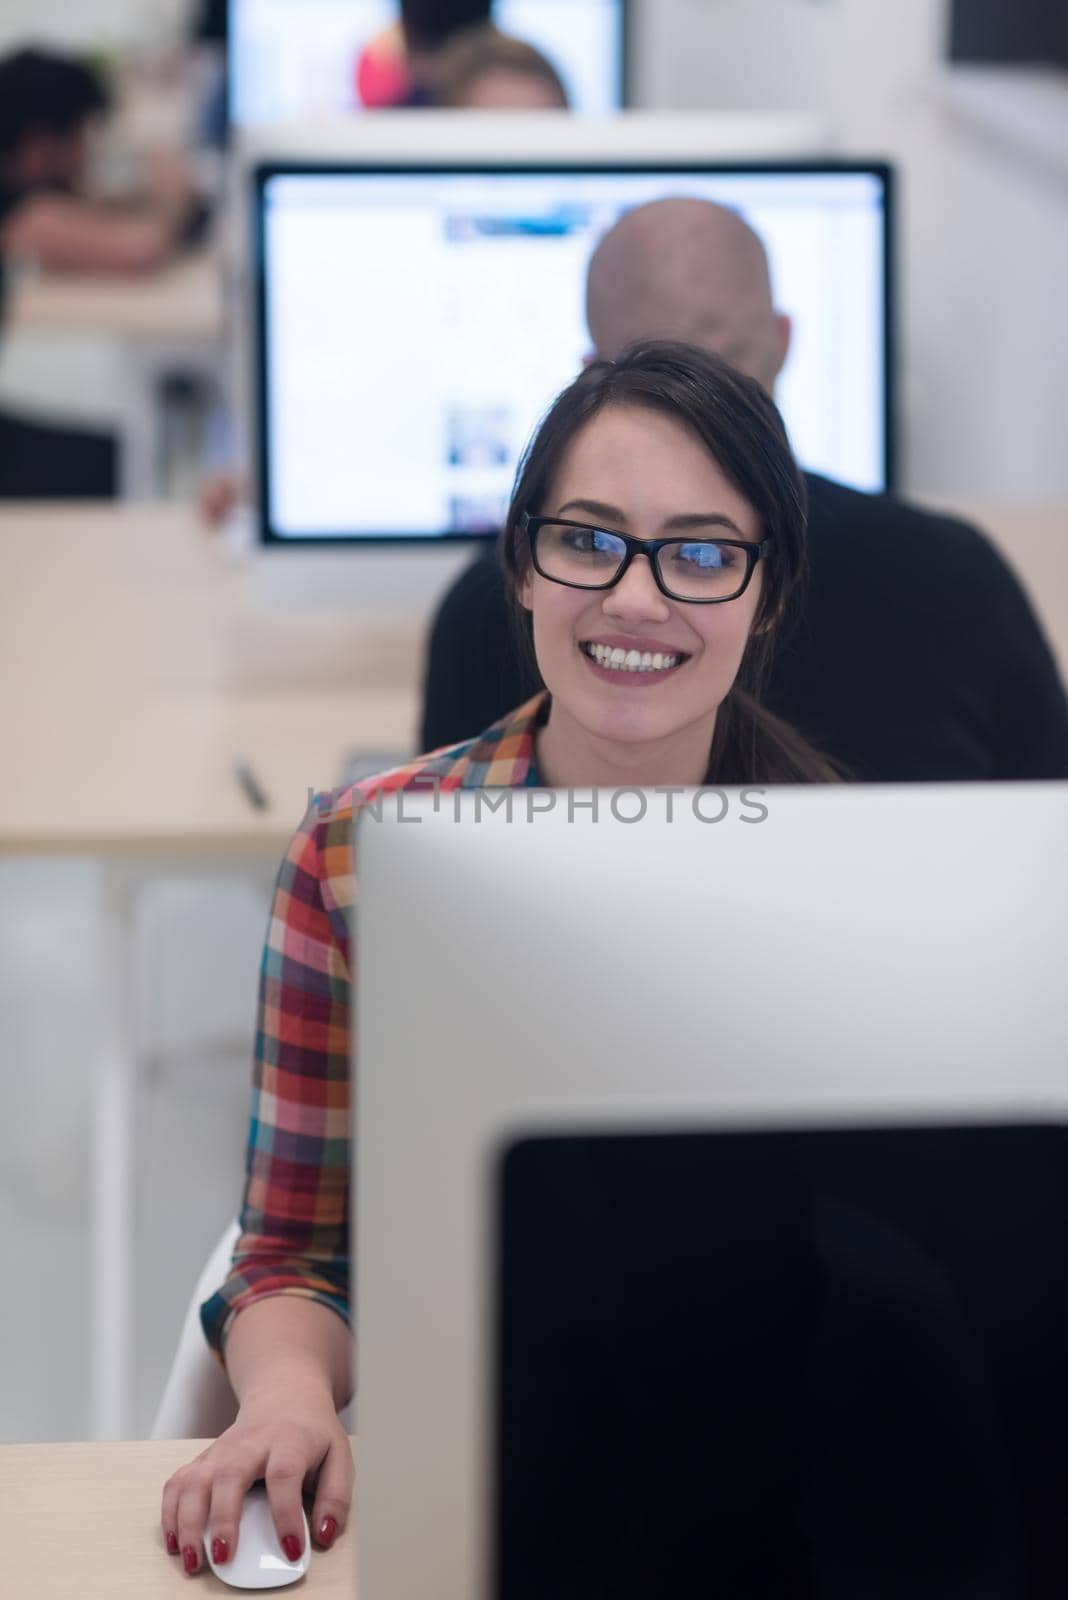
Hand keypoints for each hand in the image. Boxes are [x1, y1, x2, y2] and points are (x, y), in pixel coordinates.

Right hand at [160, 1381, 351, 1576]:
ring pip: (195, 1481)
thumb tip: (324, 1536)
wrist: (284, 1396)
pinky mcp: (203, 1459)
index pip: (284, 1475)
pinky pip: (177, 1483)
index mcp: (289, 1441)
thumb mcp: (338, 1456)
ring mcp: (221, 1450)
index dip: (286, 1515)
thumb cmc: (310, 1433)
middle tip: (222, 1558)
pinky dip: (170, 1513)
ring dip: (187, 1523)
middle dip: (223, 1520)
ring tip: (192, 1560)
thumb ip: (335, 1497)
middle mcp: (250, 1443)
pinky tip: (175, 1542)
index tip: (290, 1551)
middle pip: (229, 1475)